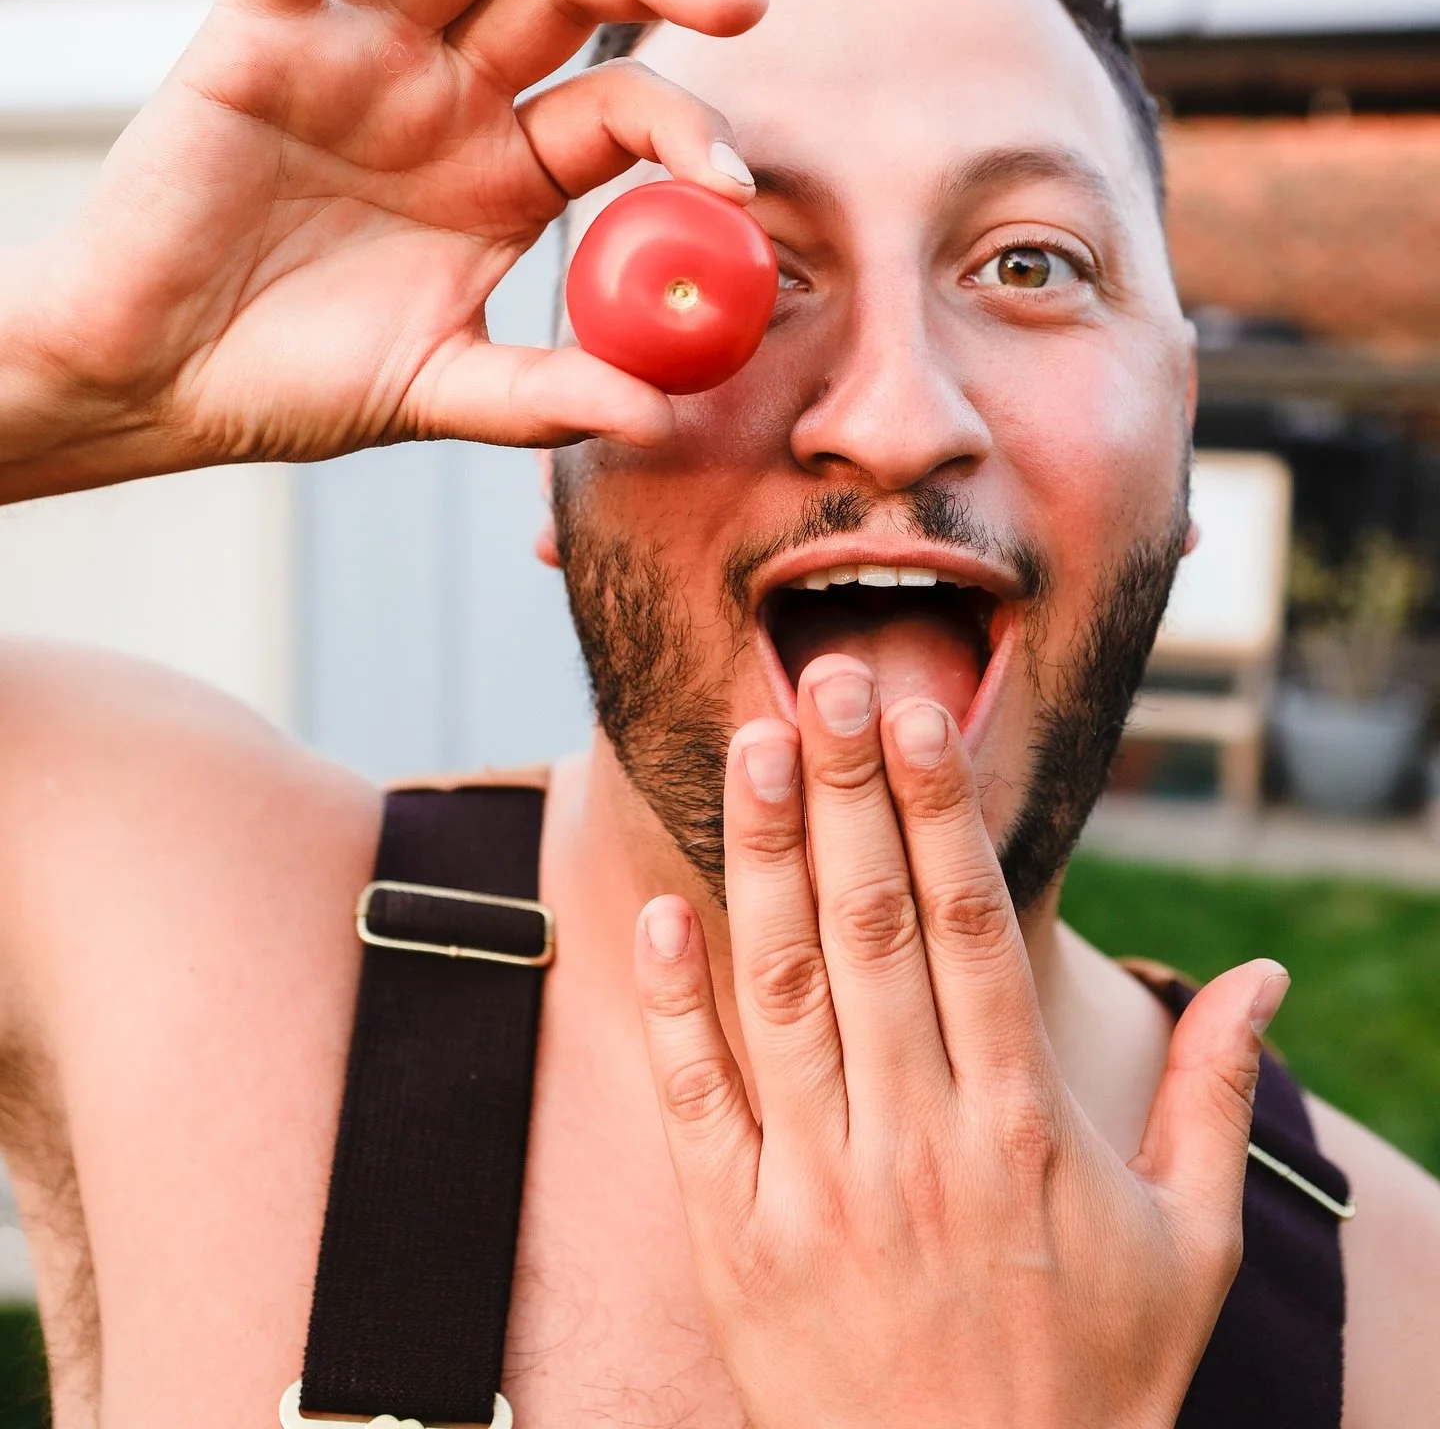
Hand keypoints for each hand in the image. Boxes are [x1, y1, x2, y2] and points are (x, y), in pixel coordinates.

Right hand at [0, 0, 765, 499]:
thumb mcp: (439, 390)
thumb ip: (544, 397)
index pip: (621, 109)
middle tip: (738, 0)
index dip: (688, 128)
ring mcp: (361, 47)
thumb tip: (661, 416)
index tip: (739, 187)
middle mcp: (449, 89)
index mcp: (508, 168)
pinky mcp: (260, 25)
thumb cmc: (295, 384)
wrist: (155, 384)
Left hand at [635, 654, 1288, 1428]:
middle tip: (826, 681)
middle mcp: (920, 1145)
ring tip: (758, 751)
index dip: (942, 816)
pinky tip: (662, 914)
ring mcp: (822, 1194)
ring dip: (766, 863)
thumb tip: (1264, 971)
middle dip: (850, 796)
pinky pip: (702, 1108)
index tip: (920, 715)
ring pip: (785, 993)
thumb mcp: (1190, 1247)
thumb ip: (1215, 1097)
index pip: (975, 934)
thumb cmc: (1096, 1387)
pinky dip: (676, 1009)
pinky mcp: (740, 1246)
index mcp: (1025, 1132)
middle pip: (876, 934)